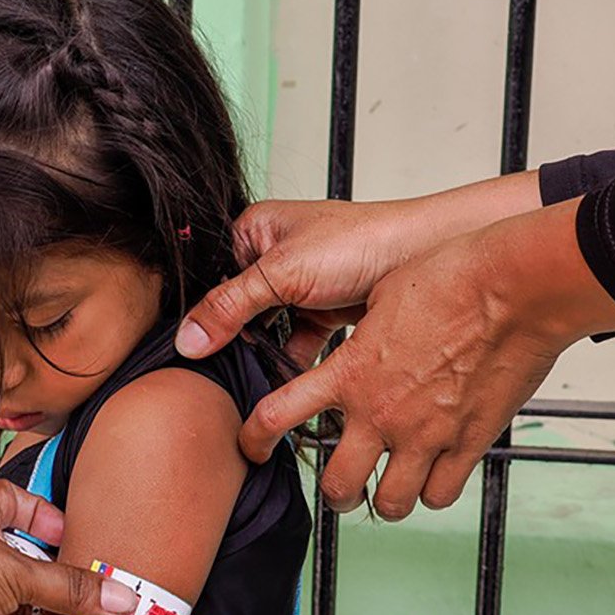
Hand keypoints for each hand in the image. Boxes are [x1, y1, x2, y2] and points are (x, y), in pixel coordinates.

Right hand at [176, 198, 426, 367]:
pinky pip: (296, 344)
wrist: (426, 254)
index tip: (196, 351)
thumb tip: (188, 339)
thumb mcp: (282, 274)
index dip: (204, 316)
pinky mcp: (324, 312)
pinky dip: (293, 364)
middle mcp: (273, 258)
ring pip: (267, 331)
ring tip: (256, 382)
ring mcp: (300, 287)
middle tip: (226, 373)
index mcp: (253, 232)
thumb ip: (231, 308)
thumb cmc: (361, 241)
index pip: (211, 280)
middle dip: (236, 340)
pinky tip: (288, 383)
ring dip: (266, 355)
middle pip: (237, 309)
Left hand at [218, 200, 614, 517]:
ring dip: (384, 500)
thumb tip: (356, 332)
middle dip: (334, 492)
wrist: (513, 288)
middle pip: (337, 483)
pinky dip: (432, 492)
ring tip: (387, 488)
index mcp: (348, 373)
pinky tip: (432, 477)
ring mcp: (425, 434)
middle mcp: (380, 413)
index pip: (277, 417)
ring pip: (390, 502)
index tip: (251, 449)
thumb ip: (359, 330)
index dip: (254, 441)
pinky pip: (440, 494)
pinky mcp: (469, 443)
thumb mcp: (380, 296)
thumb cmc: (452, 278)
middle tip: (340, 488)